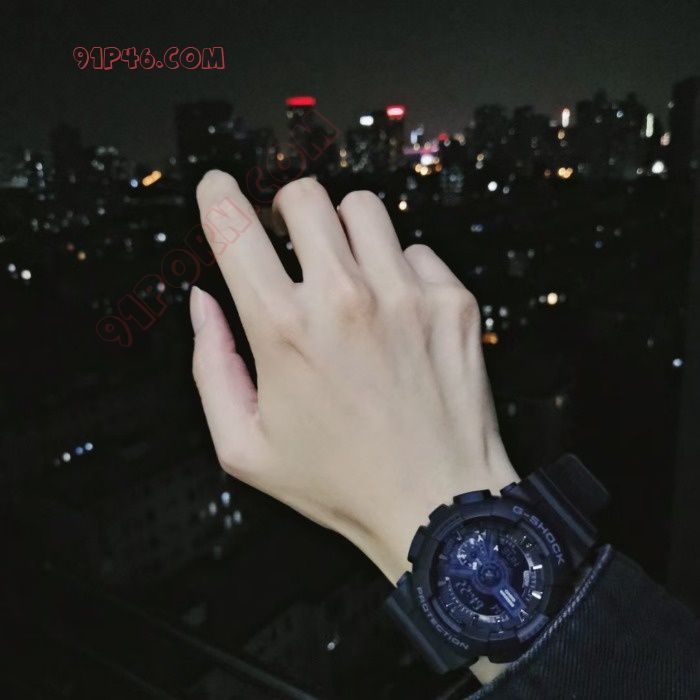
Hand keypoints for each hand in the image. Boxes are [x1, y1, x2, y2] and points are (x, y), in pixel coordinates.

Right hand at [190, 171, 518, 584]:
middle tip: (291, 236)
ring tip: (348, 271)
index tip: (218, 189)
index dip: (217, 195)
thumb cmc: (342, 482)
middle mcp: (345, 301)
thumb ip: (209, 365)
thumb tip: (204, 304)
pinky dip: (400, 270)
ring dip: (345, 230)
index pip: (234, 227)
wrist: (439, 503)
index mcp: (284, 331)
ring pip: (363, 209)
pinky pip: (417, 250)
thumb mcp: (245, 446)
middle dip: (287, 208)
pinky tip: (397, 311)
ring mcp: (405, 296)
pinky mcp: (452, 301)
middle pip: (305, 196)